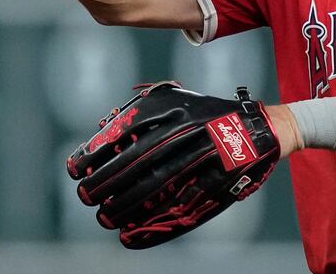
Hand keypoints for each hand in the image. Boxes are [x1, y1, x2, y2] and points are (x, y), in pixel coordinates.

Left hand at [66, 81, 281, 248]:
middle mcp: (190, 128)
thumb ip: (140, 109)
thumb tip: (100, 130)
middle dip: (107, 180)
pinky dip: (157, 223)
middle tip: (84, 196)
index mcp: (175, 106)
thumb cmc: (205, 114)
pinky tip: (133, 235)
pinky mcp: (222, 180)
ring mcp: (208, 154)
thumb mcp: (175, 99)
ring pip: (160, 185)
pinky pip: (186, 204)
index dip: (97, 150)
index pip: (127, 128)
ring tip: (105, 218)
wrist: (260, 128)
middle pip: (140, 158)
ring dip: (127, 205)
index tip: (75, 168)